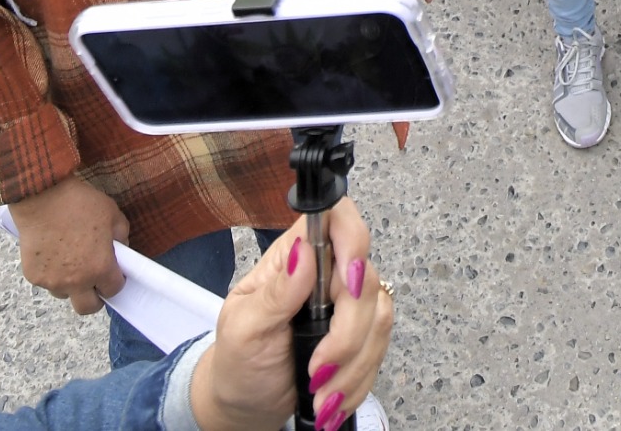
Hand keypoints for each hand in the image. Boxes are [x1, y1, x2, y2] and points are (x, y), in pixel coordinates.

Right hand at [10, 176, 127, 315]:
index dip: (116, 281)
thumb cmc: (80, 202)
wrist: (43, 196)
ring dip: (71, 285)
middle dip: (94, 298)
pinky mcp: (33, 276)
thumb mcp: (113, 215)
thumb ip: (122, 238)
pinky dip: (52, 274)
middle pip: (88, 308)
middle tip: (94, 282)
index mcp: (100, 268)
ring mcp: (52, 281)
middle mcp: (76, 281)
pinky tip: (53, 253)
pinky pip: (47, 282)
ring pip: (65, 295)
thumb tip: (120, 251)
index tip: (114, 273)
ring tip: (70, 261)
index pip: (113, 290)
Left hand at [191, 202, 391, 430]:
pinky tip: (332, 399)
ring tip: (320, 393)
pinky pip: (380, 348)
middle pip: (364, 281)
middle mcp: (327, 273)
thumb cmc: (239, 359)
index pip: (336, 219)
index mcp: (294, 257)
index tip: (346, 285)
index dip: (352, 240)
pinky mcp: (362, 333)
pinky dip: (358, 381)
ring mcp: (348, 303)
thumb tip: (305, 252)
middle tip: (317, 370)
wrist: (248, 401)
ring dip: (352, 366)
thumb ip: (277, 293)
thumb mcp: (245, 327)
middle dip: (347, 335)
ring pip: (378, 318)